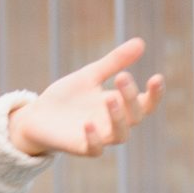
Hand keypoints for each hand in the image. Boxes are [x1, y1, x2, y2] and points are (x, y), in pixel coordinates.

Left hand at [8, 38, 163, 158]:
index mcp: (119, 105)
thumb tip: (141, 42)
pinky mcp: (80, 148)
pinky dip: (94, 138)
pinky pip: (94, 150)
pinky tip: (88, 123)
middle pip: (134, 116)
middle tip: (121, 77)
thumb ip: (114, 62)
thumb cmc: (68, 97)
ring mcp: (99, 137)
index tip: (156, 77)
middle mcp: (113, 123)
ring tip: (110, 98)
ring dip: (118, 118)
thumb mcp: (90, 75)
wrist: (37, 115)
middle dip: (131, 97)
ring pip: (120, 135)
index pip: (145, 103)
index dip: (154, 94)